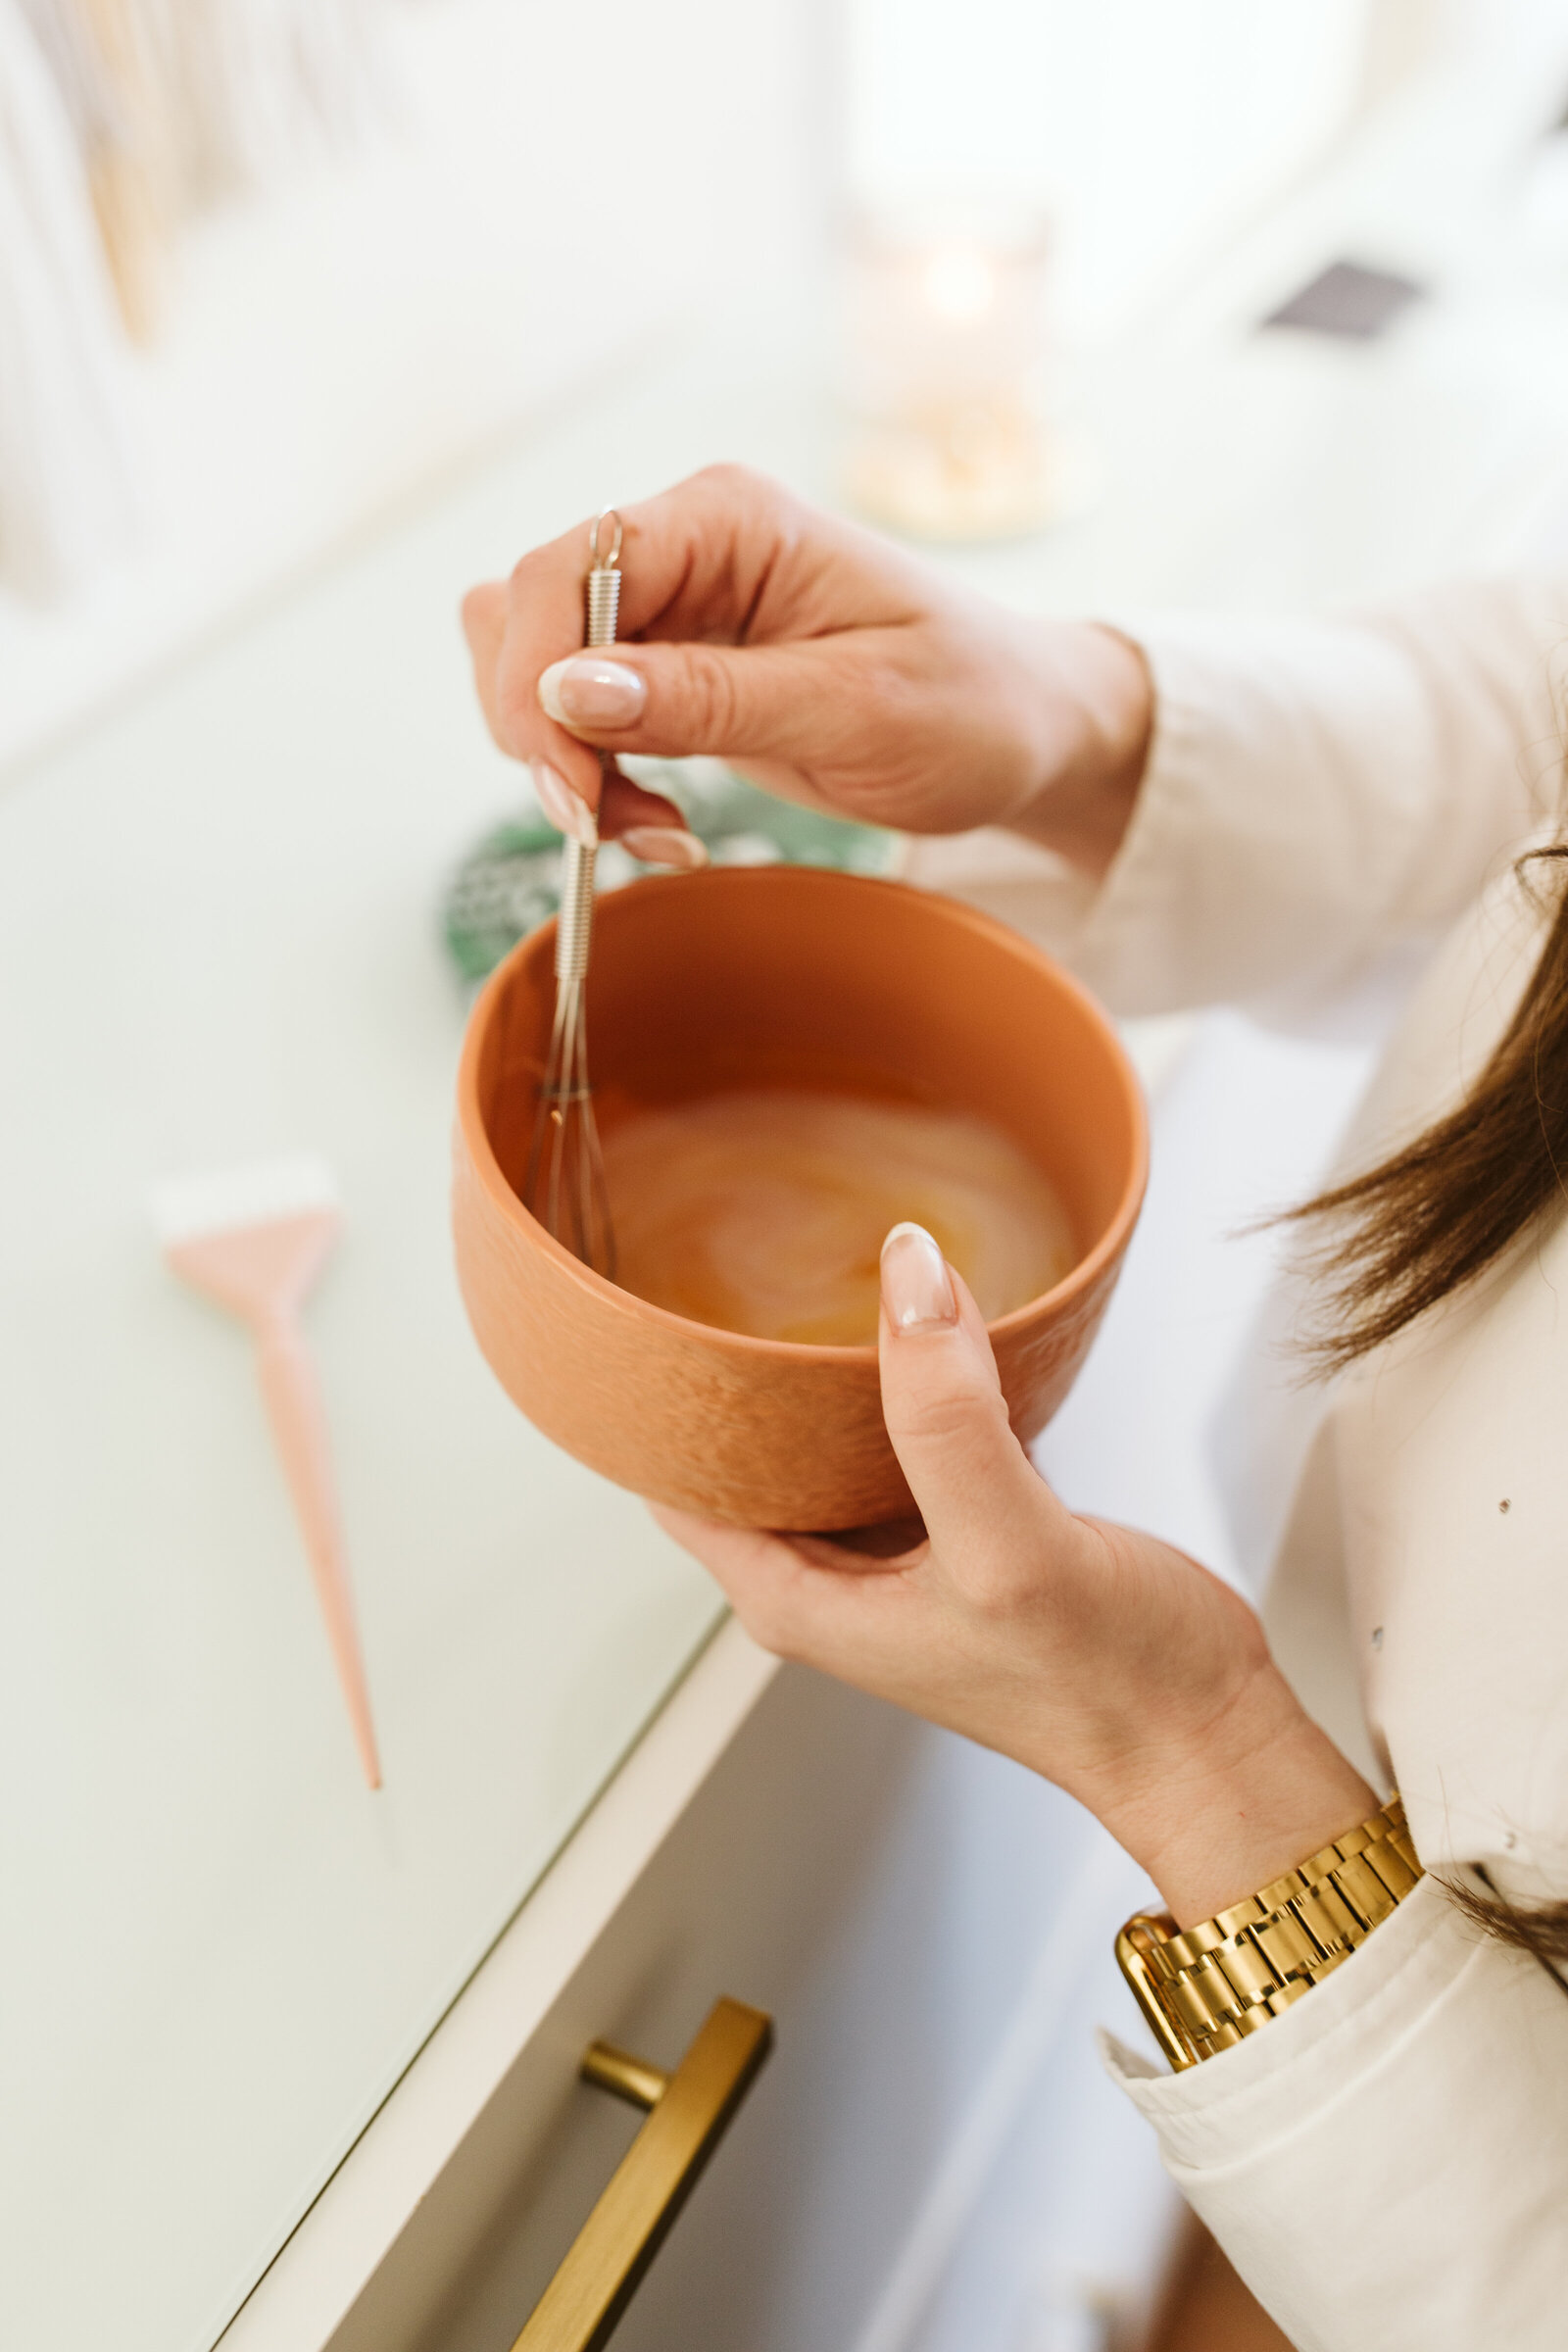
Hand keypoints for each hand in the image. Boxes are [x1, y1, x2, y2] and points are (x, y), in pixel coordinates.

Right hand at [461, 466, 1150, 873]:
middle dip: (546, 737)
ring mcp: (671, 610)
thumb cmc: (968, 702)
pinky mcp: (668, 674)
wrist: (1021, 731)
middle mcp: (685, 547)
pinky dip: (591, 781)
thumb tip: (571, 691)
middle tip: (609, 829)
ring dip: (565, 766)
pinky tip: (658, 821)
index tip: (572, 791)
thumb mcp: (852, 708)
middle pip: (527, 621)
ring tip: (657, 830)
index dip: (537, 682)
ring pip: (536, 674)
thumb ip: (709, 699)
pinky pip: (575, 719)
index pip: (566, 573)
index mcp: (728, 518)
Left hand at [657, 1223, 1374, 1928]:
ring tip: (825, 1266)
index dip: (666, 1393)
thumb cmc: (1109, 1683)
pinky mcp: (963, 1530)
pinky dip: (912, 1384)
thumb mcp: (1010, 1544)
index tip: (667, 1297)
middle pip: (744, 1449)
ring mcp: (895, 1555)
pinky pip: (908, 1436)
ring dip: (830, 1367)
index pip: (676, 1478)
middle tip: (750, 1253)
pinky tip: (930, 1323)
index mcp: (794, 1597)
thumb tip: (907, 1275)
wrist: (1208, 1741)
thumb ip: (949, 1416)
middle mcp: (827, 1578)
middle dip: (741, 1362)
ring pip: (827, 1437)